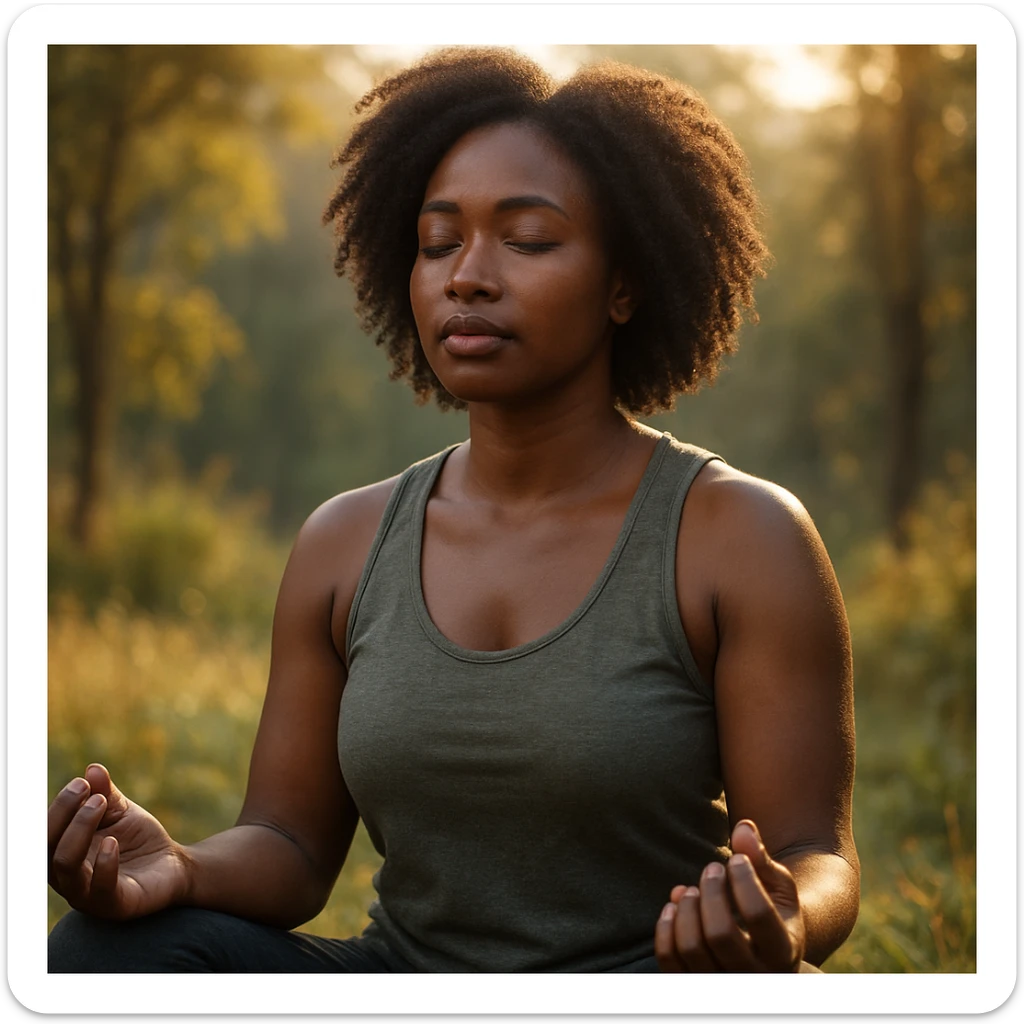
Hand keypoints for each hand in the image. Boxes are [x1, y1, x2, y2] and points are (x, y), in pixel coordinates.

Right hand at [48, 763, 190, 919]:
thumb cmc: (137, 839)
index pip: (46, 832)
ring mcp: (88, 894)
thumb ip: (105, 794)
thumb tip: (92, 769)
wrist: (172, 864)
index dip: (59, 806)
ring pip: (66, 866)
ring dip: (80, 830)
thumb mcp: (121, 812)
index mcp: (64, 853)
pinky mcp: (114, 904)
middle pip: (47, 848)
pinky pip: (99, 889)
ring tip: (101, 805)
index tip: (82, 783)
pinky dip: (103, 863)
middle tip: (92, 792)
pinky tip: (113, 842)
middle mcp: (68, 877)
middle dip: (65, 814)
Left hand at [654, 820, 805, 971]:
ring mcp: (722, 985)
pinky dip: (665, 927)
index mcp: (784, 951)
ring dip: (687, 908)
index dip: (742, 878)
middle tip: (712, 867)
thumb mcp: (778, 886)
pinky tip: (675, 905)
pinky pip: (668, 960)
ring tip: (692, 888)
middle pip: (720, 933)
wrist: (765, 951)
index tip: (736, 859)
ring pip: (692, 947)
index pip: (758, 915)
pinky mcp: (693, 983)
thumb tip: (743, 827)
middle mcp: (755, 977)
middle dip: (710, 890)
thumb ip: (762, 858)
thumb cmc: (773, 909)